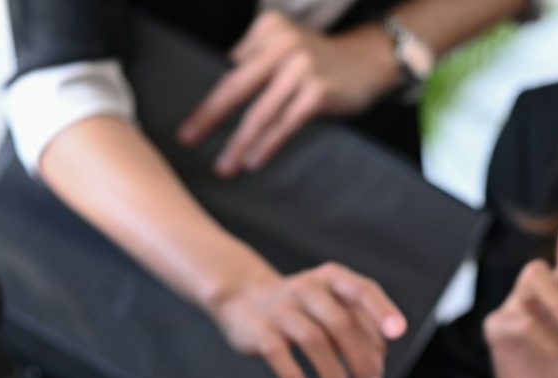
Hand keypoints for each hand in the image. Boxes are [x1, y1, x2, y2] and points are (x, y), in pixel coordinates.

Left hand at [179, 12, 398, 176]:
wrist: (368, 61)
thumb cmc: (321, 61)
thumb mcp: (285, 45)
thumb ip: (256, 58)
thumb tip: (227, 77)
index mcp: (267, 30)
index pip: (232, 73)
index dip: (208, 104)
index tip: (189, 131)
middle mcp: (282, 44)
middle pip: (236, 87)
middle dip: (210, 117)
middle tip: (188, 140)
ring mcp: (301, 67)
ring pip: (260, 112)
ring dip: (239, 142)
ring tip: (224, 167)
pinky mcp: (318, 92)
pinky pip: (286, 123)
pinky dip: (268, 144)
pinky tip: (254, 161)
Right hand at [209, 261, 406, 377]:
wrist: (243, 296)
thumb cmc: (300, 307)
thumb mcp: (331, 306)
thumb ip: (358, 328)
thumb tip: (378, 364)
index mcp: (331, 279)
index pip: (361, 290)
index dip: (381, 311)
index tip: (397, 333)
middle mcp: (307, 289)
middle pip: (340, 323)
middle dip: (361, 359)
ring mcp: (281, 309)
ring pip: (314, 341)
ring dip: (334, 375)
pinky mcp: (259, 330)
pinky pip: (279, 356)